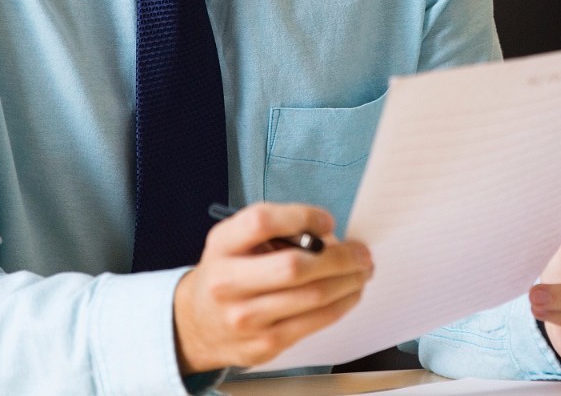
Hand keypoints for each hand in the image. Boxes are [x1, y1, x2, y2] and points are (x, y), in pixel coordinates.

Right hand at [173, 203, 373, 372]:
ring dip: (348, 281)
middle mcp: (227, 283)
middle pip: (295, 266)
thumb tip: (330, 236)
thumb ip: (276, 230)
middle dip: (340, 257)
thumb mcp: (236, 240)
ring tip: (363, 271)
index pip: (262, 222)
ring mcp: (245, 318)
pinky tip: (350, 294)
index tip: (328, 220)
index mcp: (222, 246)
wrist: (197, 323)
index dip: (302, 216)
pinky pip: (314, 322)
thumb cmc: (229, 271)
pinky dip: (341, 304)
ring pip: (312, 297)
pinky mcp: (263, 345)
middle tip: (362, 252)